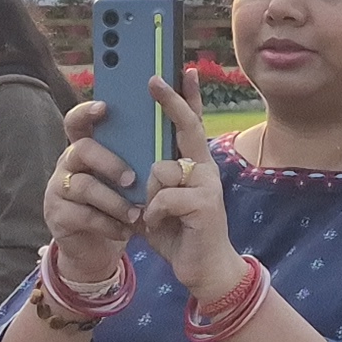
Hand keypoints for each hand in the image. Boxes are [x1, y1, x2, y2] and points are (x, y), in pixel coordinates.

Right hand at [45, 100, 145, 287]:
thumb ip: (142, 151)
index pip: (77, 121)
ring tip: (137, 213)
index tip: (105, 107)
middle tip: (133, 179)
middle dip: (110, 162)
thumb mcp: (130, 176)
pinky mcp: (57, 216)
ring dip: (114, 200)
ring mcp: (58, 190)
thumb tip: (174, 114)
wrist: (99, 247)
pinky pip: (82, 216)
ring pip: (83, 186)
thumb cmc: (120, 203)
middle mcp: (68, 163)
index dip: (87, 111)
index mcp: (86, 147)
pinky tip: (127, 230)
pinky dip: (109, 224)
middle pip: (82, 149)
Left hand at [127, 83, 252, 305]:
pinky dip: (152, 215)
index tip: (182, 70)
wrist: (205, 271)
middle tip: (152, 79)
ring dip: (147, 198)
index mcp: (194, 167)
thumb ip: (151, 183)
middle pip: (187, 127)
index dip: (187, 98)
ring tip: (156, 219)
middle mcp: (205, 169)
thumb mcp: (159, 204)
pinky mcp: (204, 203)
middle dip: (170, 101)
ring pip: (159, 171)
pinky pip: (161, 197)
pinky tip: (161, 228)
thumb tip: (135, 163)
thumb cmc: (181, 235)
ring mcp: (207, 185)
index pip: (191, 125)